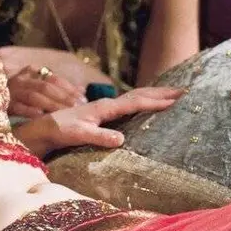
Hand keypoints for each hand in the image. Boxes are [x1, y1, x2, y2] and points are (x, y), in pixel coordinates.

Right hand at [7, 65, 85, 117]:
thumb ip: (55, 87)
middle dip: (63, 97)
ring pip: (34, 96)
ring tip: (64, 114)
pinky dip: (29, 111)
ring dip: (51, 105)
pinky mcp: (2, 103)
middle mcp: (21, 80)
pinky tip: (40, 116)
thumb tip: (82, 90)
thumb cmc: (15, 96)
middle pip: (46, 87)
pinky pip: (17, 106)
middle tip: (78, 108)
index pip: (53, 78)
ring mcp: (11, 91)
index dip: (69, 87)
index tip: (82, 97)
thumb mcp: (33, 86)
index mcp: (29, 74)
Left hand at [15, 87, 182, 157]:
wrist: (45, 128)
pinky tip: (150, 104)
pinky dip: (144, 101)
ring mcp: (107, 108)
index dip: (155, 102)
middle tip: (184, 90)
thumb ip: (99, 136)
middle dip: (162, 93)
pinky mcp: (105, 114)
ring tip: (174, 93)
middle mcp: (108, 105)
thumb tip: (121, 140)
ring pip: (136, 97)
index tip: (174, 101)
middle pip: (140, 95)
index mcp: (105, 108)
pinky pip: (130, 104)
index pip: (135, 103)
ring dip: (155, 95)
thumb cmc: (61, 131)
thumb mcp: (79, 135)